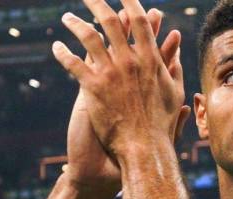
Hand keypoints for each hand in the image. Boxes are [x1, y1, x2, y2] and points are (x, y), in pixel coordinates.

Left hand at [54, 0, 187, 161]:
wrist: (142, 150)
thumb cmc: (160, 127)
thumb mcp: (174, 95)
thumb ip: (174, 71)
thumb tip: (175, 55)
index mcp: (150, 60)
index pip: (139, 21)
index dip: (129, 3)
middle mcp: (130, 61)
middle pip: (111, 22)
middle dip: (97, 3)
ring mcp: (110, 73)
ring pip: (88, 37)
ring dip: (76, 23)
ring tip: (66, 17)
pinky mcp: (92, 88)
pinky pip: (72, 63)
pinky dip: (62, 53)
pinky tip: (56, 48)